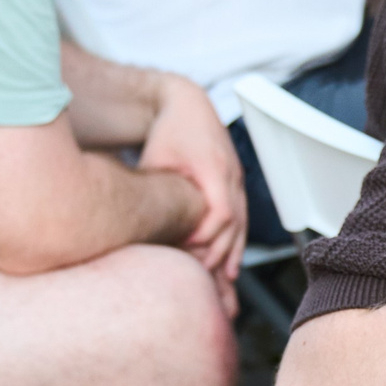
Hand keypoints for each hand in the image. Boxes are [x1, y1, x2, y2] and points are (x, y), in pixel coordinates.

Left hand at [136, 77, 246, 292]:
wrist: (187, 104)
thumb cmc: (169, 130)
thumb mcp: (157, 160)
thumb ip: (157, 193)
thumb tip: (144, 226)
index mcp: (214, 169)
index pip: (220, 212)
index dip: (206, 236)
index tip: (189, 253)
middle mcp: (231, 175)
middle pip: (233, 224)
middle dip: (219, 253)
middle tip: (201, 276)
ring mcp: (237, 180)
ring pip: (241, 225)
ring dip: (232, 254)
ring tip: (225, 281)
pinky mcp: (234, 185)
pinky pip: (240, 219)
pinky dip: (235, 243)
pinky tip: (231, 267)